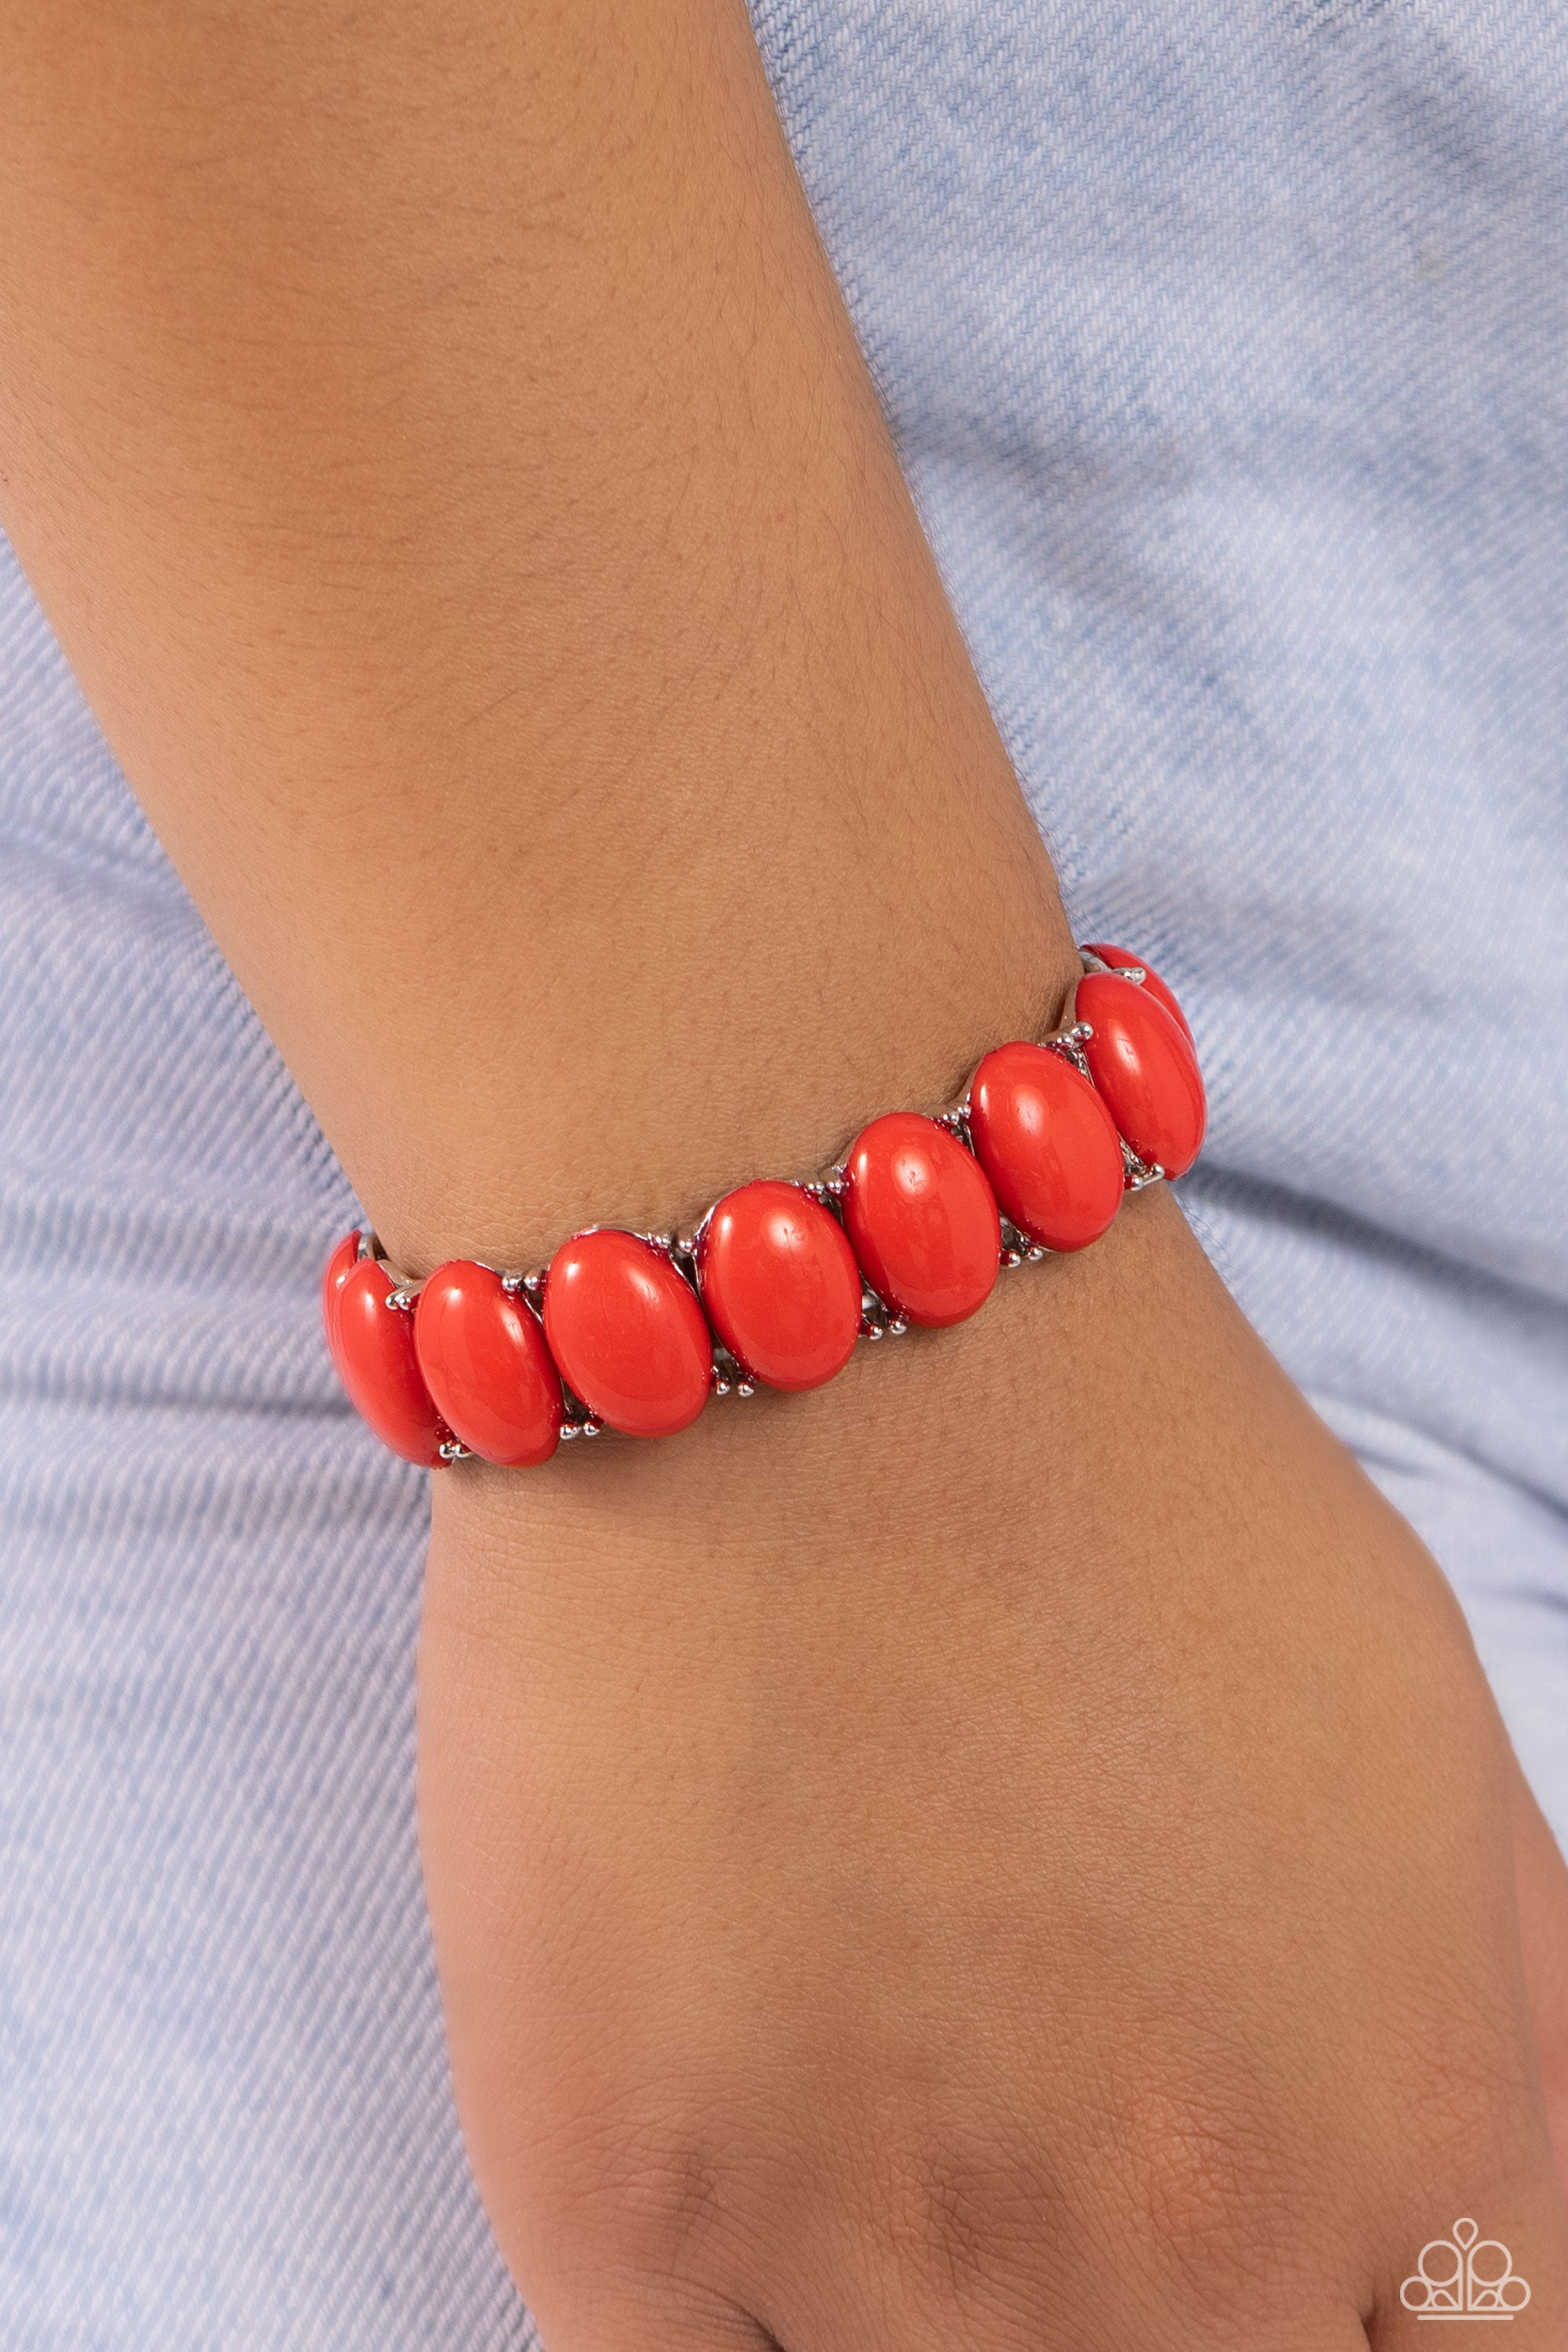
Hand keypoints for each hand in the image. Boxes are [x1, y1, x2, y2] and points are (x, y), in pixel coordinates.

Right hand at [419, 1189, 1567, 2349]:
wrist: (812, 1309)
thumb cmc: (1119, 1482)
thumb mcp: (1440, 1750)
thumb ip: (1491, 2052)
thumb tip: (1467, 2261)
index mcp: (1413, 2131)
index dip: (1338, 2344)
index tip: (1243, 2280)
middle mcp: (1181, 2234)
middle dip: (1130, 2315)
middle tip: (1026, 2150)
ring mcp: (893, 2241)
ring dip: (913, 2307)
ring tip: (874, 2081)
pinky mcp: (621, 2193)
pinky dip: (722, 2312)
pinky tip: (728, 2140)